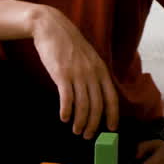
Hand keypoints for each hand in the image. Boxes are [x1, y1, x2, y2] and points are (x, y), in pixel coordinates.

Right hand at [31, 6, 118, 139]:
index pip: (112, 98)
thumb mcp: (88, 57)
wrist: (51, 27)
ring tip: (76, 130)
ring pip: (83, 105)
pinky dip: (66, 111)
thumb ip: (94, 74)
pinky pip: (67, 98)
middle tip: (87, 135)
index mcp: (101, 70)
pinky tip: (64, 118)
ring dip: (80, 122)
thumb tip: (97, 95)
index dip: (112, 116)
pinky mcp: (62, 74)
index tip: (111, 129)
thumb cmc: (68, 44)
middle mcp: (92, 73)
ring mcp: (77, 74)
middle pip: (97, 106)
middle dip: (93, 124)